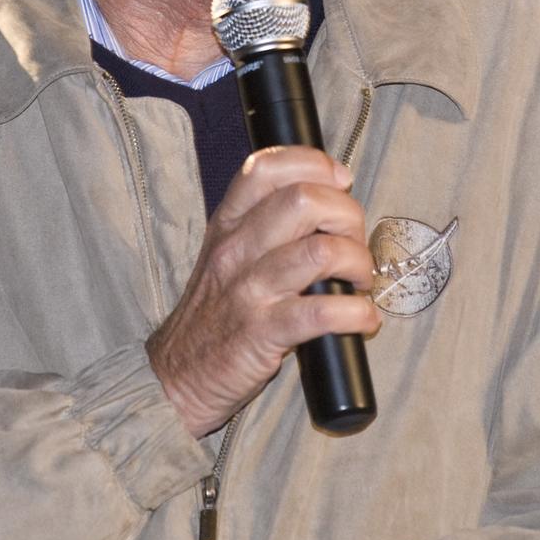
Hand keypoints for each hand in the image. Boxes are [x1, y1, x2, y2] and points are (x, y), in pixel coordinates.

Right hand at [147, 146, 379, 436]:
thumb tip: (329, 200)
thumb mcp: (228, 254)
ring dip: (358, 264)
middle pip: (304, 200)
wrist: (177, 375)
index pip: (267, 166)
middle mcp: (237, 248)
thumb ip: (266, 223)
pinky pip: (321, 313)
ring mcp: (249, 290)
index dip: (315, 164)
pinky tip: (363, 318)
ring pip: (320, 252)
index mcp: (229, 222)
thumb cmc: (216, 312)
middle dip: (347, 215)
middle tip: (353, 243)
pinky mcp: (263, 334)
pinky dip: (357, 313)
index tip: (340, 182)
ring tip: (359, 282)